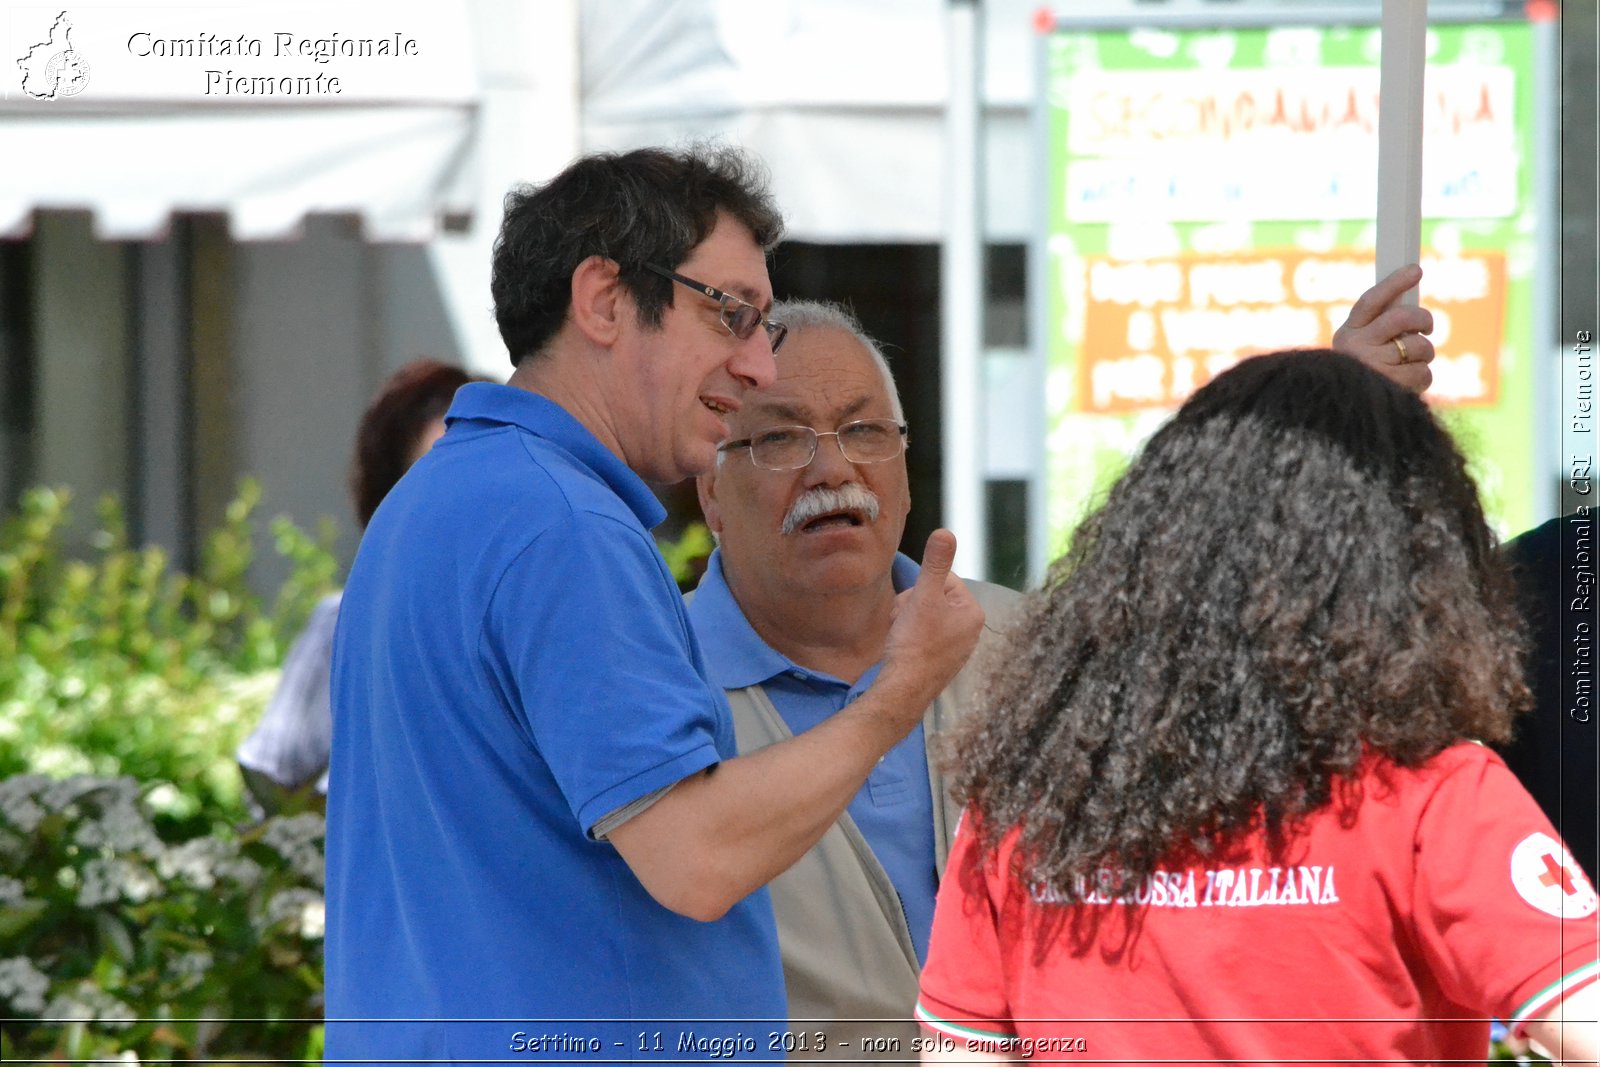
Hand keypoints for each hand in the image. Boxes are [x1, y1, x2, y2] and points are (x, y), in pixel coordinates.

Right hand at [881, 530, 985, 716]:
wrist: (902, 690)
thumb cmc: (915, 644)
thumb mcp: (924, 596)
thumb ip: (935, 563)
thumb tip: (945, 532)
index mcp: (972, 613)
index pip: (943, 579)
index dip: (920, 587)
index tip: (913, 604)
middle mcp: (969, 631)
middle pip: (932, 597)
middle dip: (911, 604)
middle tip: (903, 621)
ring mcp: (955, 648)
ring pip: (923, 616)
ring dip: (906, 620)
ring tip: (900, 635)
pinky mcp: (939, 661)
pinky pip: (921, 636)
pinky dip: (907, 638)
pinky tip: (902, 648)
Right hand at [1331, 264, 1434, 392]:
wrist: (1347, 415)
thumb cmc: (1362, 376)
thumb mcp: (1362, 348)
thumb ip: (1381, 328)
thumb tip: (1413, 310)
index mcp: (1347, 334)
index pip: (1372, 301)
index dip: (1394, 283)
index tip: (1416, 271)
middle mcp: (1356, 348)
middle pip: (1401, 318)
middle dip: (1423, 320)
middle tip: (1427, 328)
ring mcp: (1372, 367)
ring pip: (1418, 347)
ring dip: (1424, 355)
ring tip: (1411, 364)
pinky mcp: (1390, 386)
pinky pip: (1423, 372)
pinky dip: (1423, 377)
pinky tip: (1408, 383)